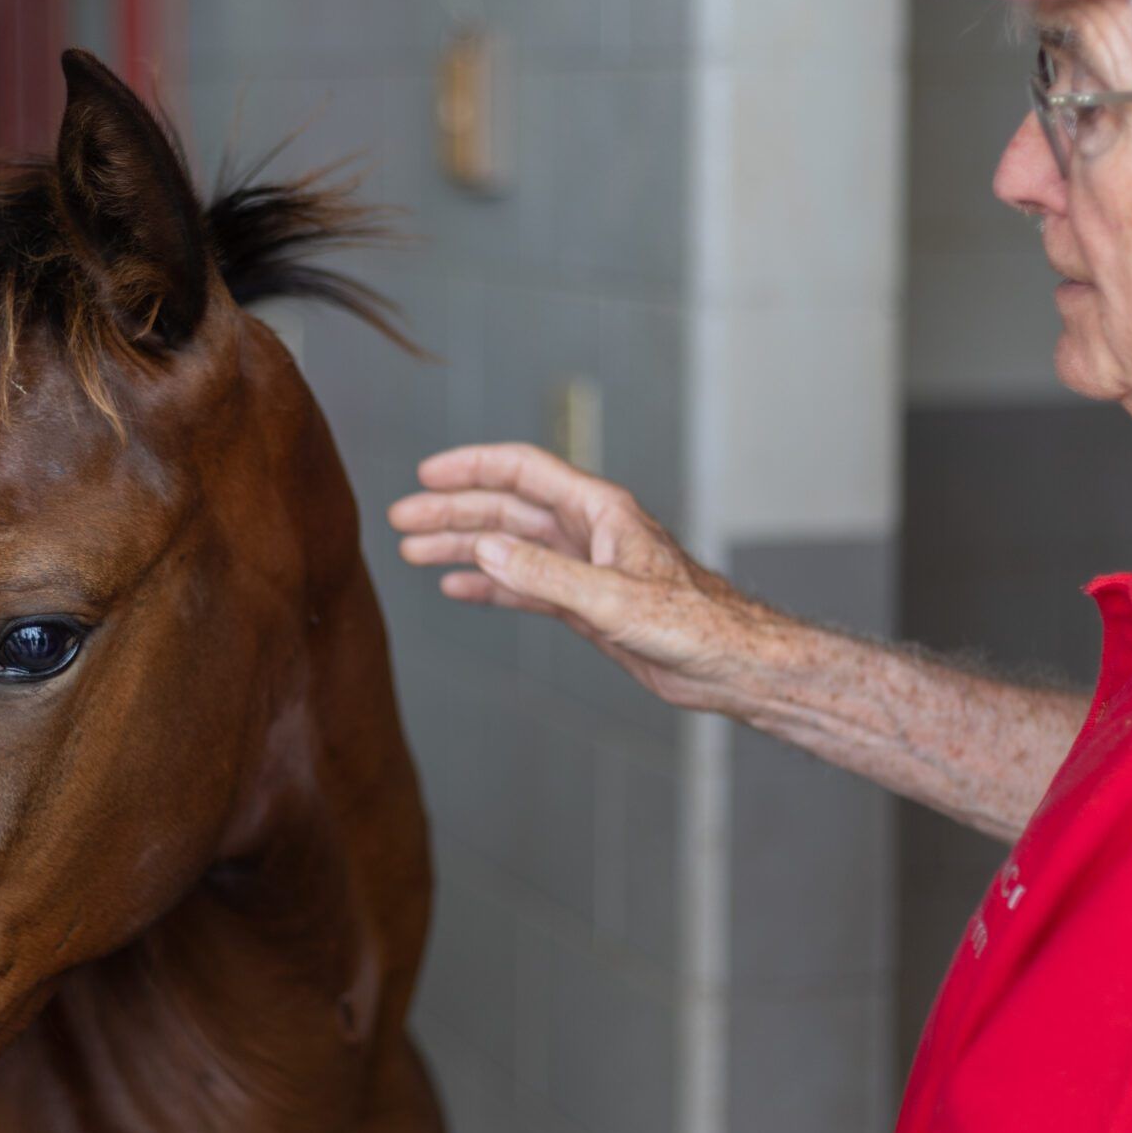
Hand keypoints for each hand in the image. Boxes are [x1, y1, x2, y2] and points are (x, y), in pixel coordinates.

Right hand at [389, 443, 765, 715]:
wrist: (729, 664)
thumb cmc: (694, 623)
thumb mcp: (612, 599)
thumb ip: (546, 575)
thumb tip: (486, 548)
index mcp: (600, 511)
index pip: (524, 472)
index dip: (473, 468)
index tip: (427, 474)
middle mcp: (587, 532)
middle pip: (507, 509)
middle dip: (453, 512)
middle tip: (402, 522)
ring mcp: (584, 568)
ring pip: (510, 547)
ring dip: (463, 548)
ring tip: (414, 553)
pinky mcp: (585, 604)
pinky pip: (525, 587)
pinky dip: (489, 586)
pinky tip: (457, 588)